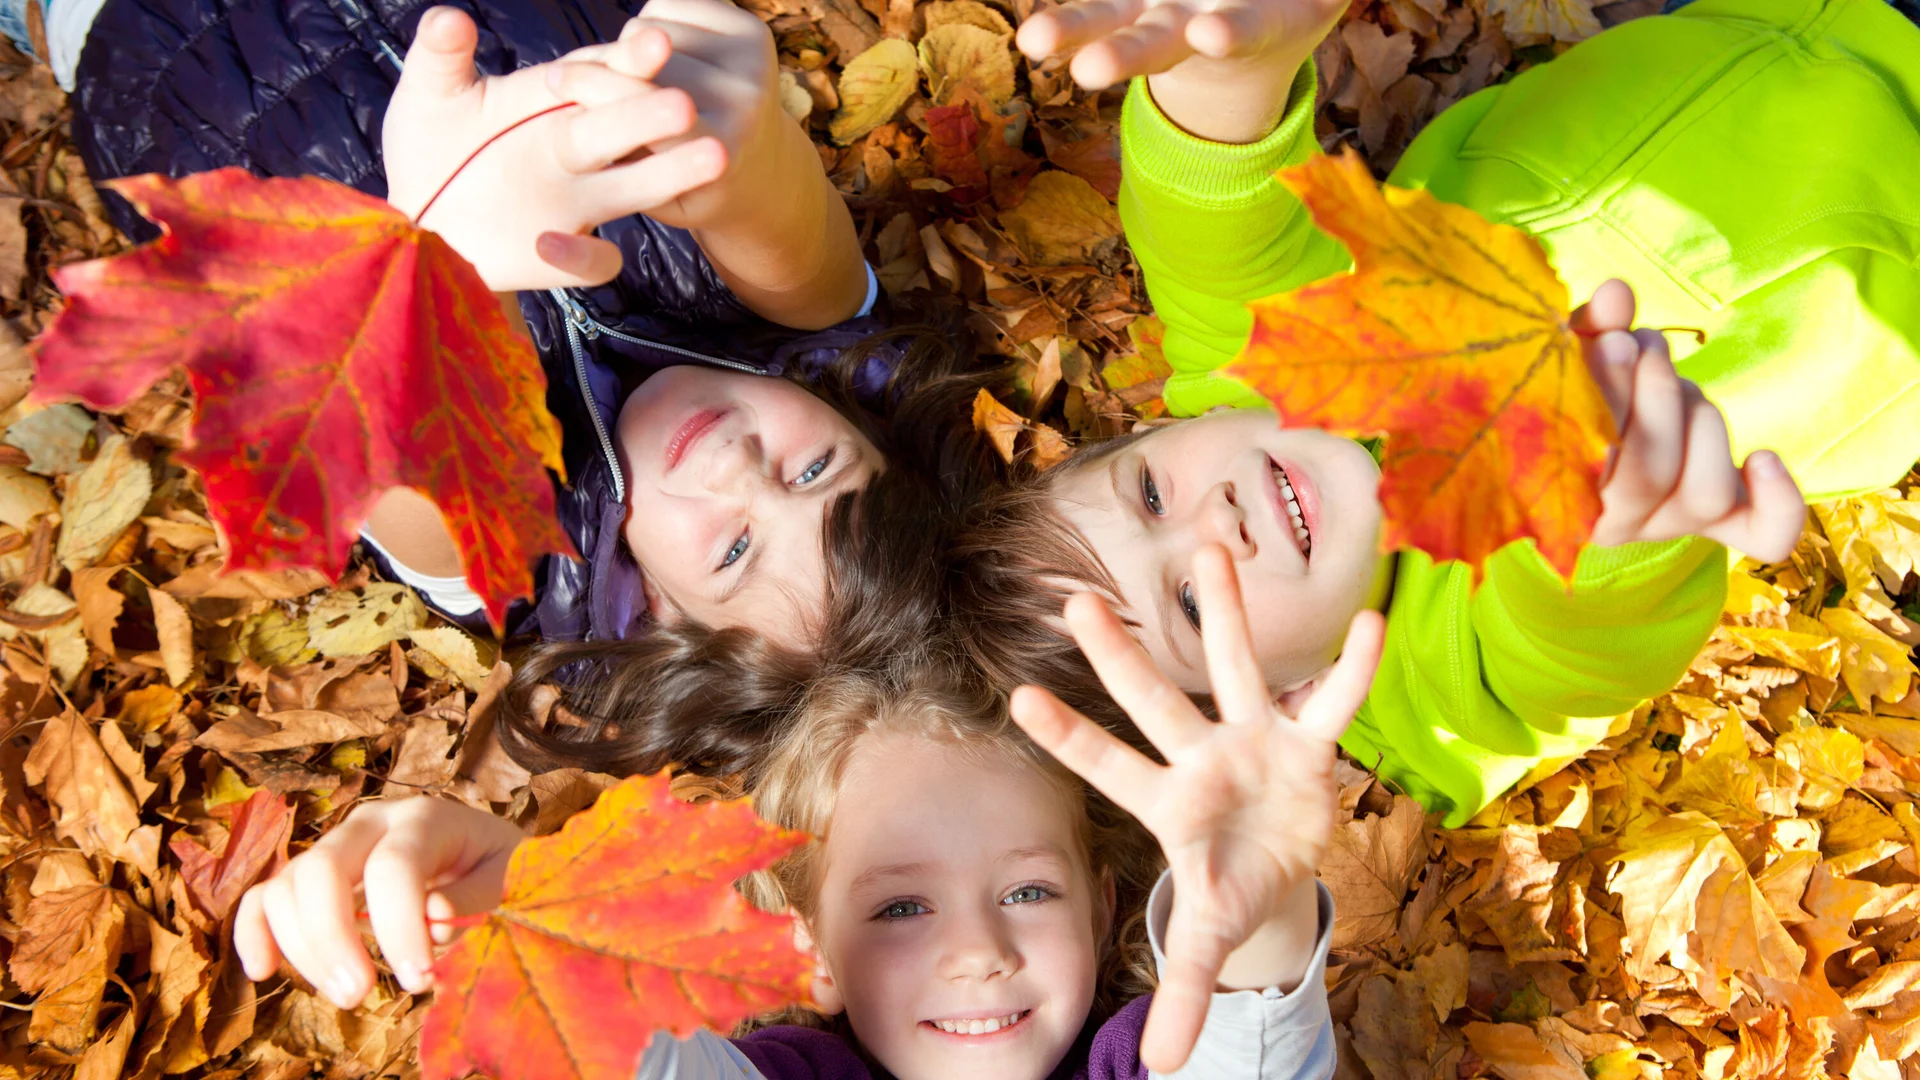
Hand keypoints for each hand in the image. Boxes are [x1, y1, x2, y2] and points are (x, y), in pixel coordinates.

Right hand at [233, 797, 524, 1007]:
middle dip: (333, 939)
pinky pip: (263, 896)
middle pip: (322, 869)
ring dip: (303, 949)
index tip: (419, 979)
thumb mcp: (506, 874)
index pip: (393, 866)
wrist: (479, 848)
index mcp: (423, 818)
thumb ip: (475, 895)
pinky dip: (253, 932)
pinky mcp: (310, 876)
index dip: (399, 927)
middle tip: (361, 994)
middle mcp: (370, 823)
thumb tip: (430, 916)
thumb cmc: (494, 865)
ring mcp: (334, 846)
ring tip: (347, 995)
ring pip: (288, 886)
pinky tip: (262, 972)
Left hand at [382, 7, 723, 289]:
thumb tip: (449, 16)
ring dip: (669, 175)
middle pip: (624, 128)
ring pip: (634, 188)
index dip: (626, 61)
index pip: (598, 76)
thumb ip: (439, 56)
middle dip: (652, 116)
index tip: (653, 43)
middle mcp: (573, 149)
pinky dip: (582, 255)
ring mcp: (575, 203)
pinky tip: (548, 242)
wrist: (416, 222)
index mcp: (550, 100)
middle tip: (682, 106)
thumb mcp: (427, 96)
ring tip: (713, 160)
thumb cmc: (429, 147)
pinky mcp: (564, 255)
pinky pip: (595, 261)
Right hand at [547, 0, 798, 232]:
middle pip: (646, 59)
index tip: (553, 80)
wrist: (762, 171)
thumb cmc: (690, 189)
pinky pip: (676, 5)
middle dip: (603, 63)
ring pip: (656, 27)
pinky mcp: (755, 32)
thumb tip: (564, 80)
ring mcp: (755, 62)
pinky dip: (656, 23)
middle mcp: (745, 102)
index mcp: (718, 151)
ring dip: (631, 47)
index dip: (592, 86)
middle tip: (570, 76)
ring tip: (634, 78)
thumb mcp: (652, 193)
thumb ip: (616, 148)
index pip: (642, 105)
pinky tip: (664, 59)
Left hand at [1009, 545, 1383, 1072]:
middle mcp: (1203, 756)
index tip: (1014, 697)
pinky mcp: (1311, 744)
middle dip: (1118, 659)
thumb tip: (1158, 1065)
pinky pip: (1333, 701)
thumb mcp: (1209, 939)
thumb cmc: (1230, 886)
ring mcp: (1255, 740)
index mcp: (1169, 803)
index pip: (1108, 766)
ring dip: (1224, 613)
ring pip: (1235, 667)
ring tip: (1210, 547)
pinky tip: (1369, 620)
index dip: (1068, 738)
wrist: (1282, 864)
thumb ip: (1186, 991)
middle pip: (1155, 702)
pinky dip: (1352, 668)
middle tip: (1074, 604)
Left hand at [1016, 0, 1348, 141]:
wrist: (1248, 14)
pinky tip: (1031, 33)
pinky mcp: (1124, 2)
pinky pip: (1095, 1)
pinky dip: (1064, 23)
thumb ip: (1318, 1)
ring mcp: (1150, 11)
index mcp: (1248, 29)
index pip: (1243, 33)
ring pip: (1105, 17)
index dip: (1230, 35)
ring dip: (1069, 29)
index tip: (1208, 36)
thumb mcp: (1310, 5)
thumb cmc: (1283, 5)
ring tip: (1032, 42)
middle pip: (1154, 44)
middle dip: (1124, 57)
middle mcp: (1188, 25)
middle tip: (1090, 73)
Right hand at [1576, 280, 1805, 562]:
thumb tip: (1618, 294)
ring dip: (1699, 418)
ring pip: (1706, 493)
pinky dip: (1778, 500)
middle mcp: (1619, 524)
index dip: (1610, 398)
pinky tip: (1764, 458)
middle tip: (1645, 343)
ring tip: (1671, 374)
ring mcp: (1673, 524)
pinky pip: (1764, 535)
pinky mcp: (1722, 521)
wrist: (1599, 431)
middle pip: (1652, 474)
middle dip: (1657, 394)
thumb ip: (1591, 330)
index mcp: (1565, 497)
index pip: (1593, 466)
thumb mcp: (1570, 359)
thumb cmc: (1576, 388)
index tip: (1615, 341)